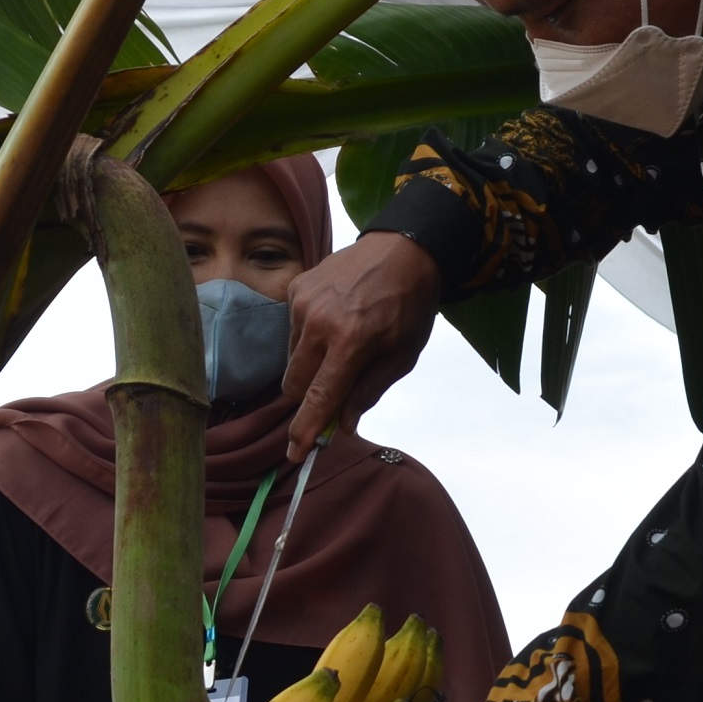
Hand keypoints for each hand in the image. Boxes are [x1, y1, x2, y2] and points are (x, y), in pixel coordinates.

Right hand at [277, 232, 440, 462]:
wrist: (404, 248)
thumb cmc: (410, 304)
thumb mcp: (403, 355)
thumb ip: (369, 390)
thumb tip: (342, 424)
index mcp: (351, 341)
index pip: (319, 397)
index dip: (305, 429)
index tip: (296, 453)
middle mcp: (319, 322)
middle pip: (294, 384)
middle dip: (308, 398)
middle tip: (334, 391)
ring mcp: (303, 303)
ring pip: (292, 358)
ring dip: (311, 365)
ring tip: (343, 343)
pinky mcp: (296, 288)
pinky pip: (293, 330)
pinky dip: (309, 337)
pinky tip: (335, 319)